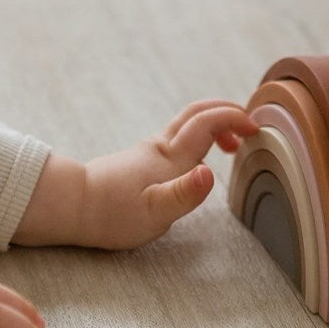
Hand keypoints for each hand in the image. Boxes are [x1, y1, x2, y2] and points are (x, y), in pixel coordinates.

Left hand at [13, 99, 258, 249]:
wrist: (72, 206)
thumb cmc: (112, 215)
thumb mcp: (155, 213)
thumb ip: (185, 193)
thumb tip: (211, 172)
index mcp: (170, 157)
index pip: (208, 123)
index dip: (234, 118)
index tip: (256, 128)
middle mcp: (161, 147)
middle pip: (198, 114)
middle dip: (227, 112)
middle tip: (249, 125)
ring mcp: (149, 151)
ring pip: (186, 125)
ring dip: (213, 125)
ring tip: (230, 145)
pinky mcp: (140, 161)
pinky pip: (177, 138)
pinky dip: (198, 138)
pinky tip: (198, 160)